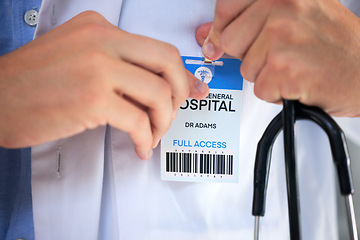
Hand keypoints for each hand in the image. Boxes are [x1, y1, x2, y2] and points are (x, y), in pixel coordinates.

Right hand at [0, 11, 208, 158]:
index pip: (157, 48)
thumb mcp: (78, 56)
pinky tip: (141, 146)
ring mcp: (98, 68)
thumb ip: (117, 64)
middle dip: (180, 93)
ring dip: (163, 121)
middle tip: (173, 113)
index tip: (189, 91)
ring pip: (159, 93)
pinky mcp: (92, 99)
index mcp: (99, 28)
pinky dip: (146, 138)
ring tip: (152, 134)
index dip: (179, 74)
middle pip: (168, 62)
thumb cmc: (32, 82)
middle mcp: (101, 41)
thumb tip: (154, 84)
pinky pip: (139, 121)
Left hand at [199, 0, 359, 116]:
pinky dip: (276, 92)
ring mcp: (282, 38)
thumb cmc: (334, 45)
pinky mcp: (283, 69)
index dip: (224, 28)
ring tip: (294, 66)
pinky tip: (298, 80)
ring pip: (244, 68)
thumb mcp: (293, 18)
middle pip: (230, 40)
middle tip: (279, 54)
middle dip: (249, 54)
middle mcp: (283, 7)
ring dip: (266, 74)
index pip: (226, 6)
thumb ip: (248, 20)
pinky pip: (259, 88)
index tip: (226, 38)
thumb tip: (208, 34)